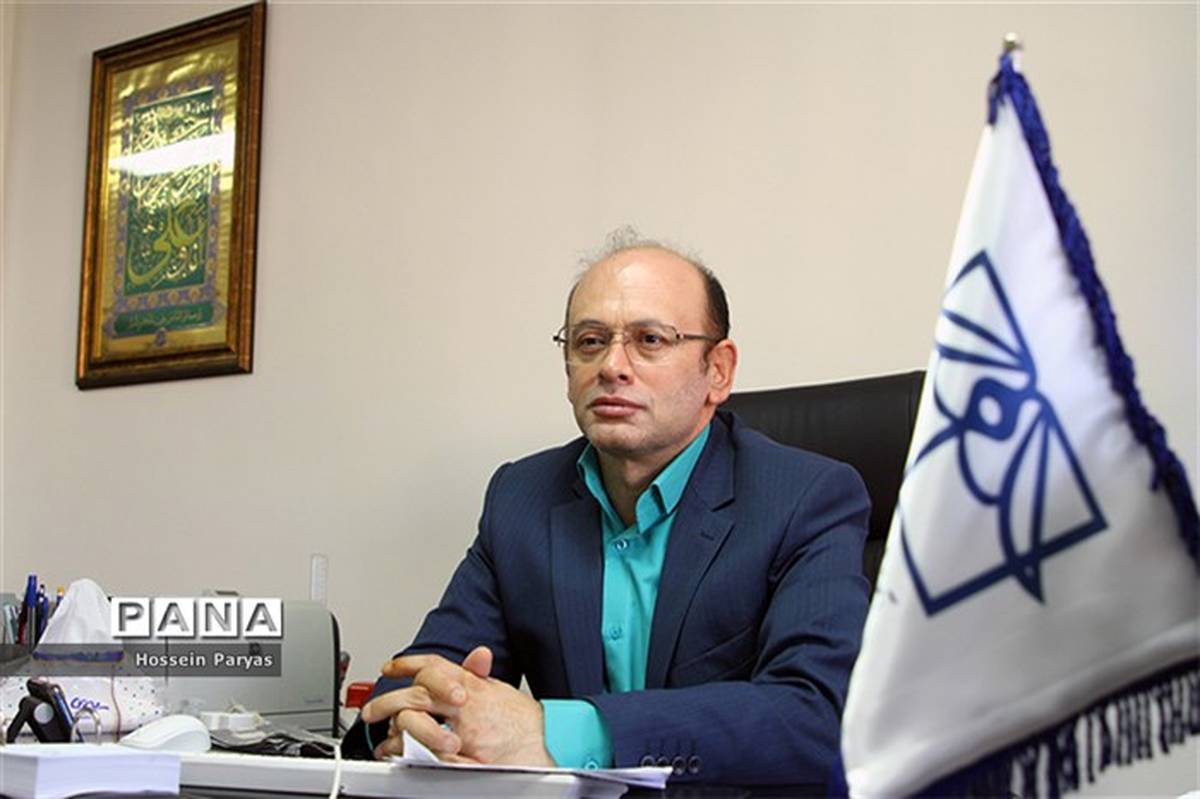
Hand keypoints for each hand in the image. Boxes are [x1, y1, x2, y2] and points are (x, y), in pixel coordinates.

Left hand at [368, 646, 553, 766]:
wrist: (546, 741)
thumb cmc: (523, 720)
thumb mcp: (501, 689)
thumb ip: (481, 675)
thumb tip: (477, 656)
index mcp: (473, 684)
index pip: (435, 666)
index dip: (409, 663)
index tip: (390, 666)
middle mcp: (466, 704)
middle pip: (418, 694)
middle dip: (389, 700)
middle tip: (371, 709)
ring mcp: (463, 730)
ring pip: (418, 722)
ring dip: (395, 729)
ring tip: (382, 736)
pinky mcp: (463, 755)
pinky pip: (427, 753)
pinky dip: (409, 753)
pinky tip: (397, 754)